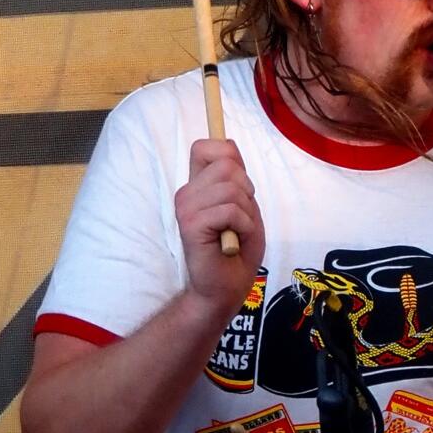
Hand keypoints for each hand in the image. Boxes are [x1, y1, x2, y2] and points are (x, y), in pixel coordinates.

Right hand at [174, 139, 265, 319]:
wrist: (226, 287)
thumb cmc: (238, 248)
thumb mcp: (245, 205)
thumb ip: (236, 177)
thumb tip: (229, 145)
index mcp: (198, 186)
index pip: (205, 146)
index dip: (228, 156)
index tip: (240, 185)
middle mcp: (187, 192)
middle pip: (227, 164)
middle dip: (247, 190)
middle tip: (241, 218)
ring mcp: (185, 207)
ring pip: (231, 188)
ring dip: (246, 213)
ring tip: (236, 232)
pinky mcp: (190, 224)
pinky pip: (230, 211)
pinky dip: (243, 227)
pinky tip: (233, 242)